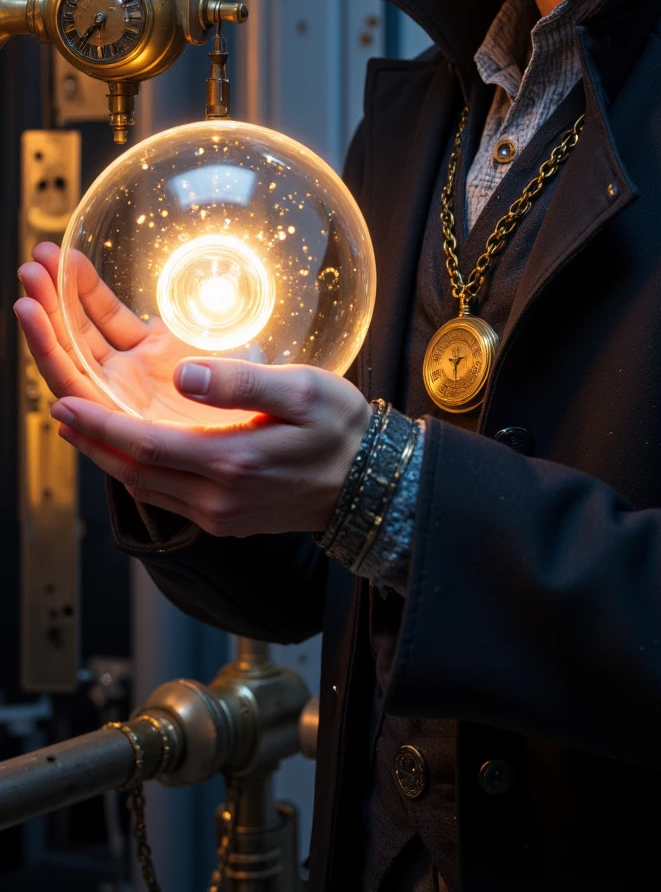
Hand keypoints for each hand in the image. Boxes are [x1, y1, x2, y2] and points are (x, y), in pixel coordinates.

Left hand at [15, 242, 372, 535]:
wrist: (374, 484)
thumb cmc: (343, 430)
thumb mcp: (302, 390)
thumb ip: (240, 383)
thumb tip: (184, 372)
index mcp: (231, 464)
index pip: (144, 445)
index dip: (98, 424)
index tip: (62, 403)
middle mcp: (216, 500)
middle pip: (130, 470)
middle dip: (88, 436)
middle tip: (55, 406)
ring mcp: (217, 515)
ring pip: (142, 484)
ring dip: (106, 453)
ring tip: (77, 420)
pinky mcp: (223, 518)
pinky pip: (163, 493)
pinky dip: (134, 466)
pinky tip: (125, 444)